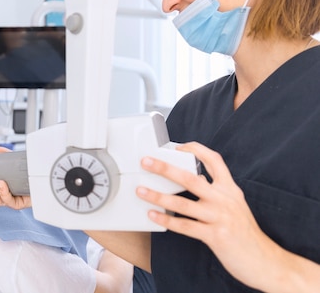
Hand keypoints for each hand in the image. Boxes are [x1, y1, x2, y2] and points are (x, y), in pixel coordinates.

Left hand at [136, 141, 301, 290]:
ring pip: (183, 203)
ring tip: (141, 190)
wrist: (265, 260)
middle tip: (146, 162)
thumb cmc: (245, 233)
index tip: (177, 146)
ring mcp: (220, 217)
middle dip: (165, 168)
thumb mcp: (236, 205)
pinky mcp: (215, 236)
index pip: (214, 160)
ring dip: (158, 196)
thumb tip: (192, 181)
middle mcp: (225, 199)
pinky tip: (153, 215)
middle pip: (191, 178)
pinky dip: (167, 220)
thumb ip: (218, 192)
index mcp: (230, 189)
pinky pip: (185, 226)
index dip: (195, 149)